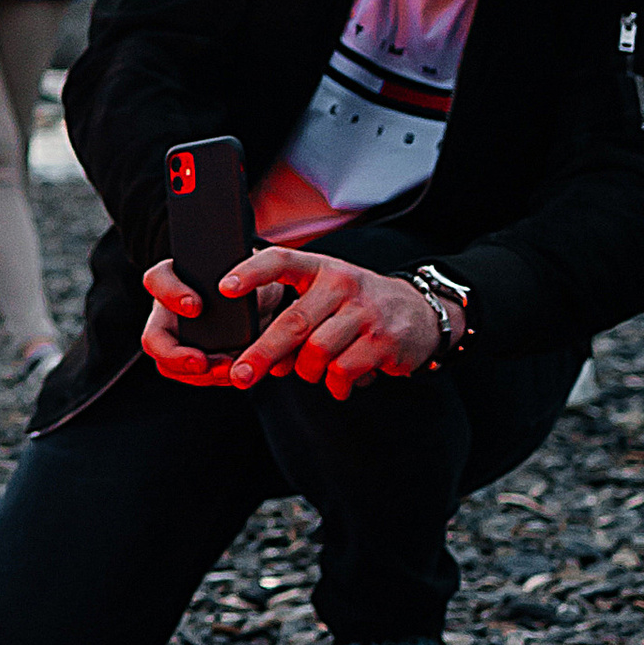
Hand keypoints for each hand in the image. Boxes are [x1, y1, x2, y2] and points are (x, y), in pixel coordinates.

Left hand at [145, 246, 442, 399]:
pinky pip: (342, 371)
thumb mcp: (327, 293)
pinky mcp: (383, 341)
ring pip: (316, 352)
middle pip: (293, 322)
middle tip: (241, 375)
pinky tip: (338, 382)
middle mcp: (343, 285)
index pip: (281, 260)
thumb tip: (259, 358)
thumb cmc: (356, 306)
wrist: (419, 314)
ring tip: (312, 371)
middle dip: (262, 353)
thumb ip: (293, 315)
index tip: (224, 288)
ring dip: (306, 371)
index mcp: (321, 268)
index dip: (251, 273)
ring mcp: (365, 312)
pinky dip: (334, 384)